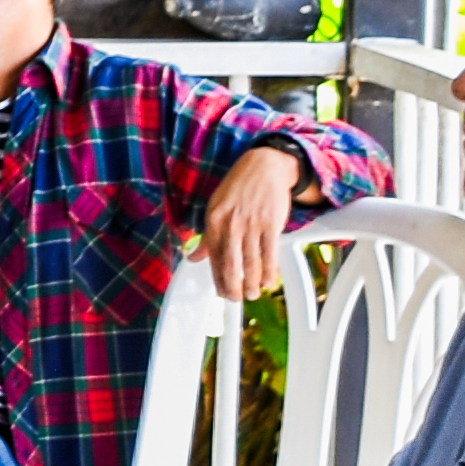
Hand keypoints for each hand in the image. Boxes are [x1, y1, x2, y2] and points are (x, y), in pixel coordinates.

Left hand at [198, 145, 307, 303]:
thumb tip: (194, 257)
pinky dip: (269, 270)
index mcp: (214, 221)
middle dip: (233, 287)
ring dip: (252, 283)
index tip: (222, 292)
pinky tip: (269, 280)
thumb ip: (207, 236)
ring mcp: (251, 224)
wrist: (264, 166)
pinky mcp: (270, 223)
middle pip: (230, 264)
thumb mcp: (215, 207)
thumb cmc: (239, 187)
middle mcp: (231, 224)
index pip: (213, 258)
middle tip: (236, 299)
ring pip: (250, 262)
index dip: (218, 279)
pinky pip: (269, 252)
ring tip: (253, 293)